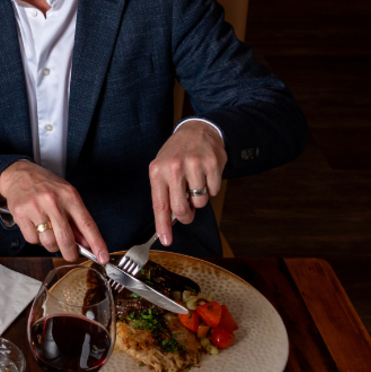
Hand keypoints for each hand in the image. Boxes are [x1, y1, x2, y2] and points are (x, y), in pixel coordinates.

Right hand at [0, 160, 108, 263]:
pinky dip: (36, 238)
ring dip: (50, 244)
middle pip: (66, 239)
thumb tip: (86, 243)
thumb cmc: (46, 185)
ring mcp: (36, 208)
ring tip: (48, 231)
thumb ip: (77, 220)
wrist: (18, 174)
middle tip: (71, 254)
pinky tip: (35, 226)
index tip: (103, 257)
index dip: (96, 243)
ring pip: (48, 242)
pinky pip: (33, 240)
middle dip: (70, 253)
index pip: (87, 224)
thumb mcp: (66, 196)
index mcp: (69, 196)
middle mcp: (53, 201)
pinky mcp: (21, 214)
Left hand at [148, 121, 225, 244]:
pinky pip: (213, 192)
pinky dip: (210, 189)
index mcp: (157, 170)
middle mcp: (173, 167)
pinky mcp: (211, 164)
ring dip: (199, 199)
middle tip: (188, 211)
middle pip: (181, 208)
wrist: (197, 130)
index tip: (166, 240)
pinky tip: (205, 175)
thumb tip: (168, 222)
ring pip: (199, 202)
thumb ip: (164, 192)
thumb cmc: (177, 153)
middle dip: (186, 215)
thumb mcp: (162, 168)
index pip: (159, 204)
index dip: (163, 225)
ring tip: (195, 182)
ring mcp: (193, 165)